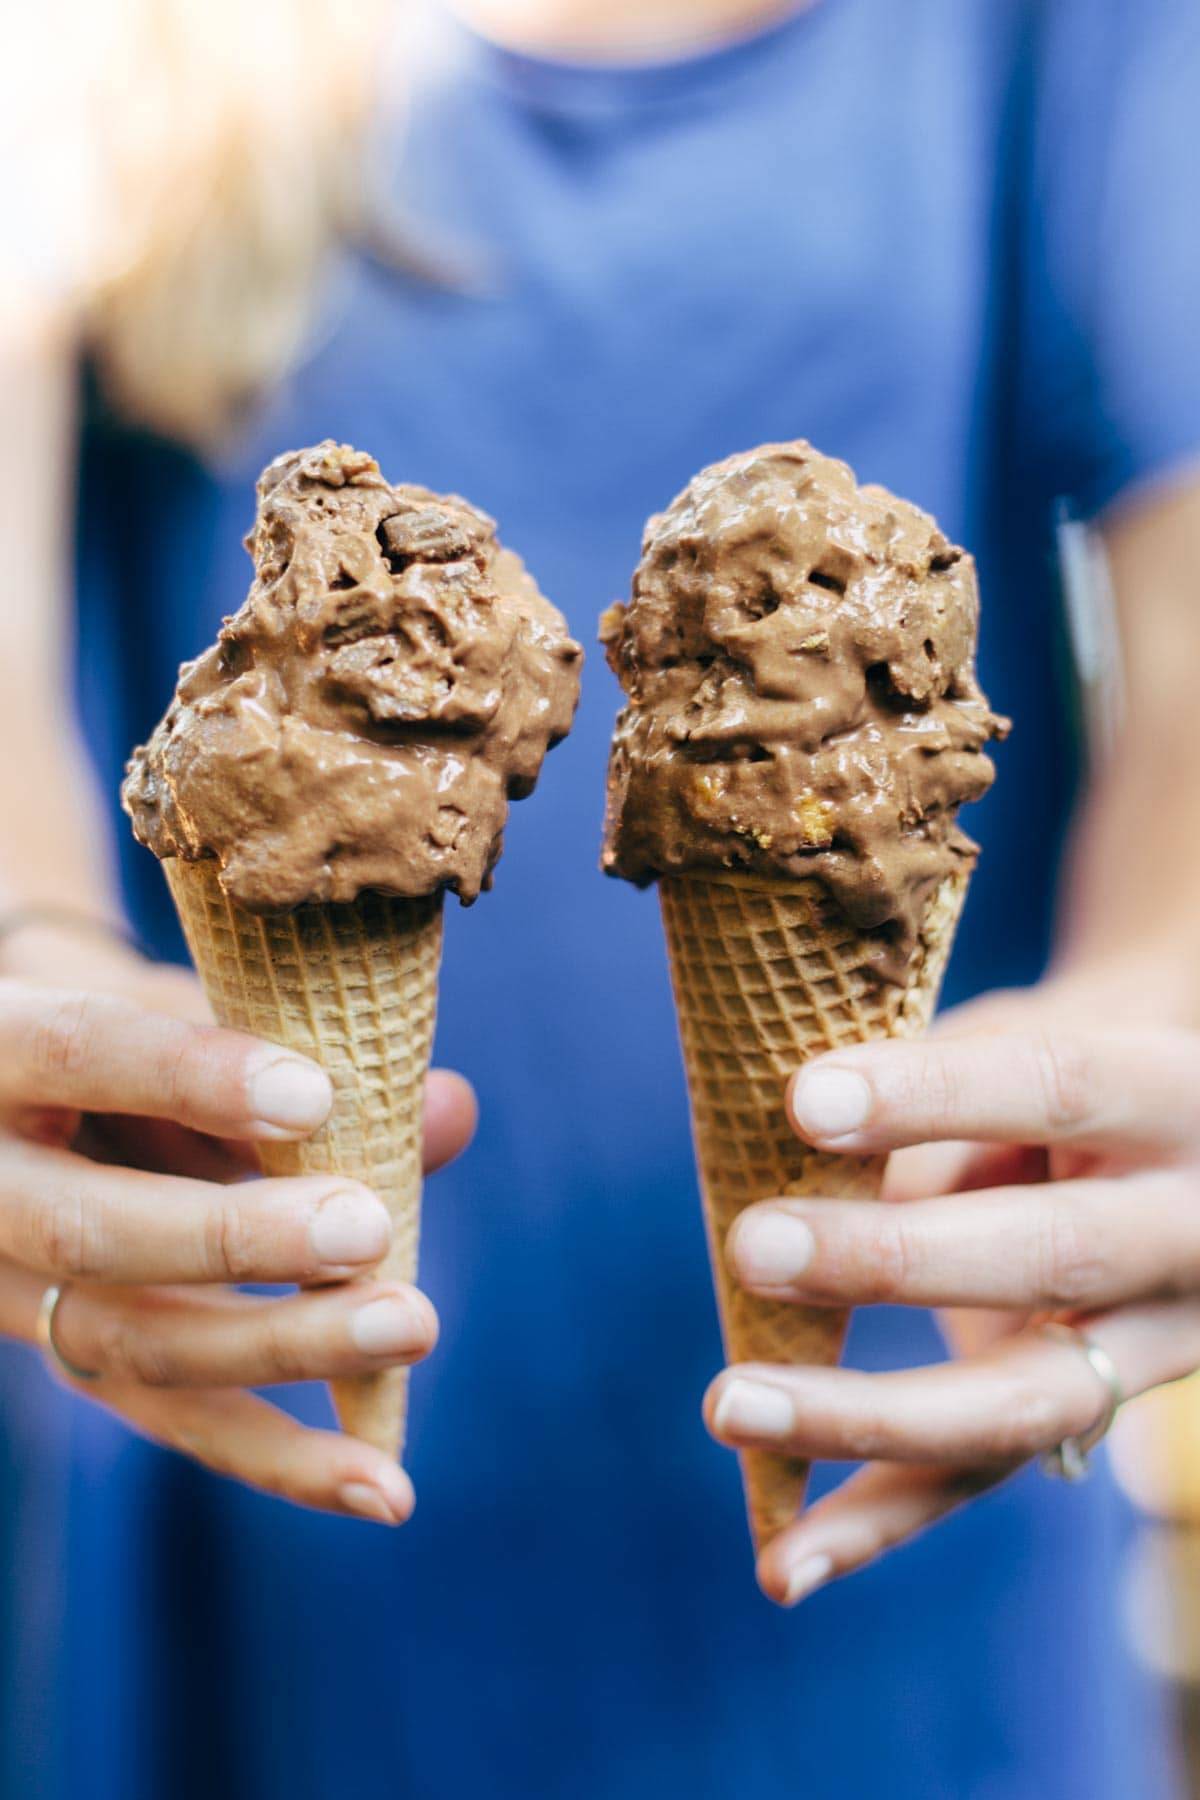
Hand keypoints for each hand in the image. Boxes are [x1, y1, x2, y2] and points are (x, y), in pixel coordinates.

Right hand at [0, 933, 475, 1524]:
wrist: (35, 1087)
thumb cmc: (145, 1029)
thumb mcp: (196, 1009)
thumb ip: (306, 1049)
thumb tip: (452, 1112)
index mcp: (3, 1046)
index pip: (81, 1050)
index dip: (189, 1076)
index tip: (314, 1094)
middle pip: (91, 1229)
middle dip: (237, 1238)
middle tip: (367, 1230)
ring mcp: (15, 1289)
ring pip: (132, 1340)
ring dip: (282, 1345)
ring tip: (409, 1327)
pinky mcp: (74, 1358)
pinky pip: (172, 1417)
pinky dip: (282, 1456)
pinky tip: (383, 1484)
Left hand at [703, 980, 1199, 1604]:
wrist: (1176, 1136)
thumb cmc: (1049, 1073)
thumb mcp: (1018, 1044)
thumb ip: (927, 1107)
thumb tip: (783, 1169)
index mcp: (1172, 1097)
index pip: (1054, 1087)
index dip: (928, 1094)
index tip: (801, 1098)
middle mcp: (1191, 1230)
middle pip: (1051, 1254)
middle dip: (892, 1258)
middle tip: (754, 1245)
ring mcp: (1158, 1343)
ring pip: (1020, 1399)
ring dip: (864, 1414)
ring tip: (730, 1406)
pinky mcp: (1093, 1417)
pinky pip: (983, 1476)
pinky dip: (876, 1520)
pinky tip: (781, 1563)